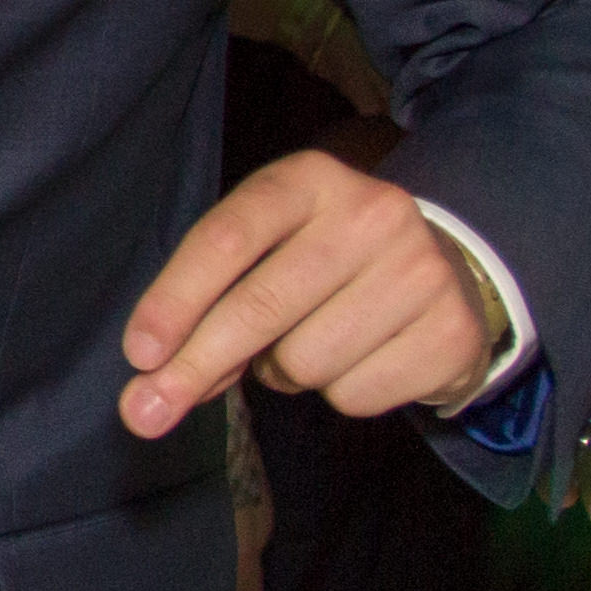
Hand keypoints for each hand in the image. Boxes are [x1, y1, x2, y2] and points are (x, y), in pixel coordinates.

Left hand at [119, 149, 505, 439]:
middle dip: (195, 366)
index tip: (138, 354)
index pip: (227, 237)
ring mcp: (421, 271)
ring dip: (284, 373)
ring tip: (309, 341)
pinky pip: (354, 396)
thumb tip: (148, 399)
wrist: (449, 272)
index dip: (176, 299)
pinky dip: (339, 393)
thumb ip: (205, 314)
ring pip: (305, 362)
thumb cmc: (325, 266)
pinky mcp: (451, 332)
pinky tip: (359, 357)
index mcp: (310, 180)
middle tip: (147, 411)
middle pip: (259, 307)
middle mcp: (372, 213)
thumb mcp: (265, 257)